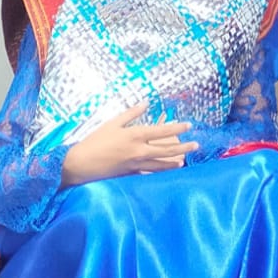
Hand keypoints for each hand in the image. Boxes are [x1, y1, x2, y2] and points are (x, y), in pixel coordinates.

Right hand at [61, 104, 196, 186]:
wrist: (80, 164)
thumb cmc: (95, 140)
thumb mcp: (113, 123)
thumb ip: (131, 113)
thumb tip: (146, 103)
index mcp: (135, 135)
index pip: (162, 131)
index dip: (177, 127)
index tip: (189, 125)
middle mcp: (139, 150)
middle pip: (166, 149)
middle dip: (183, 147)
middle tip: (196, 145)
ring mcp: (136, 164)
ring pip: (161, 164)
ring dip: (174, 162)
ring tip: (184, 161)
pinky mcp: (130, 174)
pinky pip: (149, 173)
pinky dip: (159, 172)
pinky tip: (166, 172)